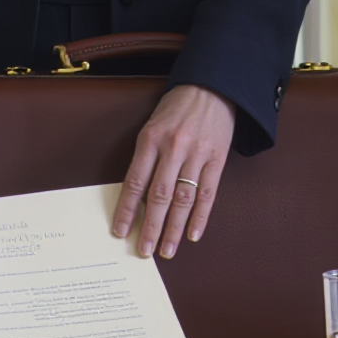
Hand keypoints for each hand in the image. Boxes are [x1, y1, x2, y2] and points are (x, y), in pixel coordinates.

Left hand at [112, 85, 236, 258]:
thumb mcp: (152, 126)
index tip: (120, 231)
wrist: (212, 87)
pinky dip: (200, 217)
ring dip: (174, 228)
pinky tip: (192, 234)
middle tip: (144, 250)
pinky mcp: (217, 159)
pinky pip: (208, 194)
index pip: (135, 183)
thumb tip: (137, 196)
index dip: (127, 210)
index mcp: (151, 140)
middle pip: (158, 196)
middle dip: (151, 227)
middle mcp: (173, 149)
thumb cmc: (176, 108)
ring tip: (167, 250)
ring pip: (183, 199)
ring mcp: (197, 155)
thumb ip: (146, 158)